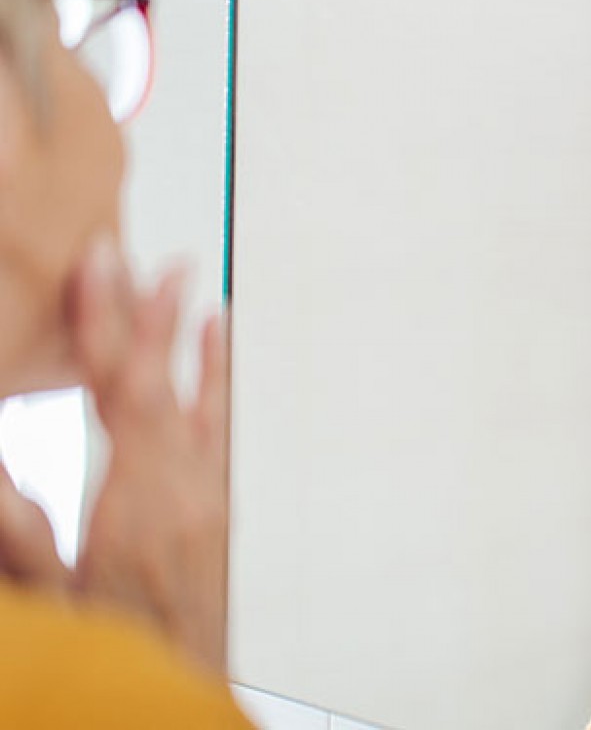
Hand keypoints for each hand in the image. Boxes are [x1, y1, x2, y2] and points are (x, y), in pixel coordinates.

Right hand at [68, 239, 230, 672]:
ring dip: (182, 336)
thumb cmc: (112, 653)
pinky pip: (219, 430)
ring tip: (180, 277)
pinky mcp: (217, 508)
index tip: (97, 268)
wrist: (179, 698)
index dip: (104, 325)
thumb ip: (24, 532)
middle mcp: (182, 490)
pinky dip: (216, 379)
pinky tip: (219, 338)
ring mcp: (207, 497)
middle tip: (129, 253)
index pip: (118, 392)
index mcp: (136, 504)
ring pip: (194, 398)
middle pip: (157, 382)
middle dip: (138, 313)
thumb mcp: (53, 598)